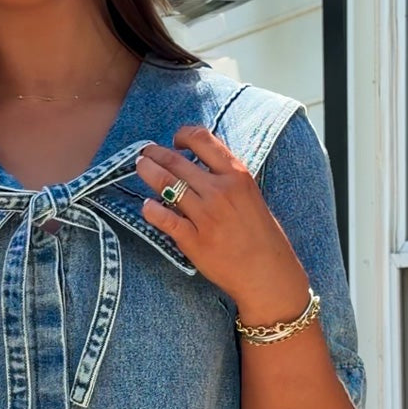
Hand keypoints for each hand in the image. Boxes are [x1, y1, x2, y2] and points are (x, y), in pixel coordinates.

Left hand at [136, 125, 311, 317]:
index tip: (175, 142)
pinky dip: (151, 209)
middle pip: (176, 161)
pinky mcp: (193, 240)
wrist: (267, 273)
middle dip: (155, 154)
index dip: (182, 135)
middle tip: (144, 154)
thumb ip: (226, 178)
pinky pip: (164, 219)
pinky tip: (147, 206)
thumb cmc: (260, 234)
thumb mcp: (250, 194)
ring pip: (166, 185)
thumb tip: (197, 164)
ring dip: (148, 173)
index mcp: (236, 175)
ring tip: (140, 168)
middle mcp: (219, 191)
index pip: (202, 139)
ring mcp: (205, 216)